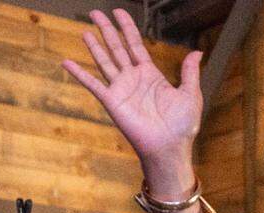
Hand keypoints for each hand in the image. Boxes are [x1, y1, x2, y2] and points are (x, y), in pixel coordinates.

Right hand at [63, 10, 202, 178]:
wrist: (169, 147)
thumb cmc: (182, 126)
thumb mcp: (190, 95)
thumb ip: (190, 73)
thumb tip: (196, 52)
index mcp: (151, 75)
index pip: (135, 45)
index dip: (127, 28)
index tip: (119, 12)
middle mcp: (133, 79)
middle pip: (117, 47)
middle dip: (107, 29)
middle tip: (96, 12)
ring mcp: (121, 89)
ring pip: (104, 61)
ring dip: (94, 45)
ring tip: (85, 30)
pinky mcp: (112, 101)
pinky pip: (92, 84)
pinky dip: (79, 74)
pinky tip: (67, 62)